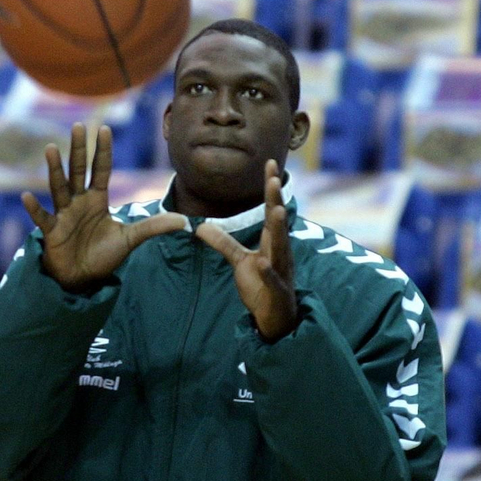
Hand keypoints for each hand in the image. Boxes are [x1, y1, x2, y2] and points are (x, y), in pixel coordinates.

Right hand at [21, 123, 187, 293]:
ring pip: (59, 187)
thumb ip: (153, 227)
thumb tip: (184, 222)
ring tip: (51, 148)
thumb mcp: (131, 239)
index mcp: (97, 200)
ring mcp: (64, 214)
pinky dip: (34, 208)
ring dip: (55, 169)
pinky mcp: (52, 232)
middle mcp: (79, 202)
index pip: (101, 170)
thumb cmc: (103, 255)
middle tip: (78, 126)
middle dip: (79, 150)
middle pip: (79, 171)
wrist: (83, 279)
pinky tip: (26, 196)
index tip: (104, 128)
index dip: (103, 151)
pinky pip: (43, 217)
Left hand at [195, 160, 297, 341]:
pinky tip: (263, 262)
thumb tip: (199, 226)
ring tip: (277, 210)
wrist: (277, 317)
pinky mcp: (276, 289)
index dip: (270, 188)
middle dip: (276, 199)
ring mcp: (279, 269)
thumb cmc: (262, 286)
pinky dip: (268, 270)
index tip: (270, 164)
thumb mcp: (239, 261)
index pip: (271, 209)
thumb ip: (222, 243)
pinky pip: (271, 278)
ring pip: (280, 246)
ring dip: (279, 228)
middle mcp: (279, 251)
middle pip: (277, 221)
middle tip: (274, 178)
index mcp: (271, 241)